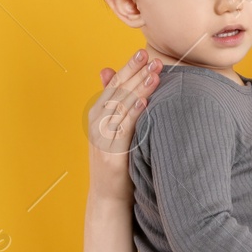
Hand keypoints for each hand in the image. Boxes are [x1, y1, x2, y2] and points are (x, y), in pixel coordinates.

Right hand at [86, 50, 160, 201]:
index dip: (128, 68)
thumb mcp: (113, 129)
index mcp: (98, 114)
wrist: (108, 198)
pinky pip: (122, 129)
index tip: (144, 53)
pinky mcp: (110, 152)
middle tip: (153, 58)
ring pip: (120, 107)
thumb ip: (113, 102)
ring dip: (138, 89)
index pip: (114, 84)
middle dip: (135, 73)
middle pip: (117, 91)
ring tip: (154, 74)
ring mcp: (102, 137)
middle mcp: (97, 122)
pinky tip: (145, 102)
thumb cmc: (117, 163)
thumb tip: (108, 70)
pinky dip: (133, 113)